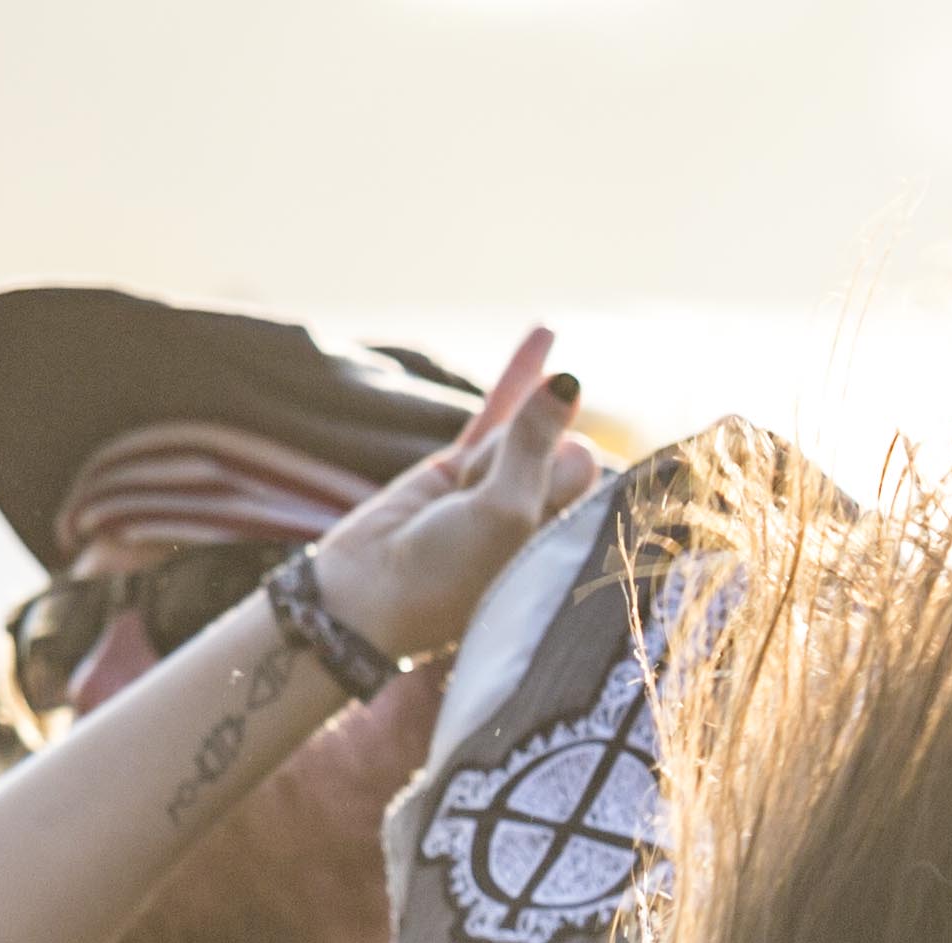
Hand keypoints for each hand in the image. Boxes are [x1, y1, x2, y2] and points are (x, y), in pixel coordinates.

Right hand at [302, 333, 598, 665]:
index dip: (553, 475)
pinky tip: (546, 332)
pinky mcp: (460, 470)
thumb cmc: (444, 577)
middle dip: (514, 464)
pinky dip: (520, 373)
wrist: (366, 600)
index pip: (586, 467)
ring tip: (452, 508)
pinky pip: (497, 411)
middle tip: (474, 518)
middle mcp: (543, 515)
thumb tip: (568, 380)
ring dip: (488, 456)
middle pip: (553, 445)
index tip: (514, 518)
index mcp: (568, 544)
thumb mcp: (504, 513)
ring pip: (516, 433)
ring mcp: (501, 487)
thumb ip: (535, 445)